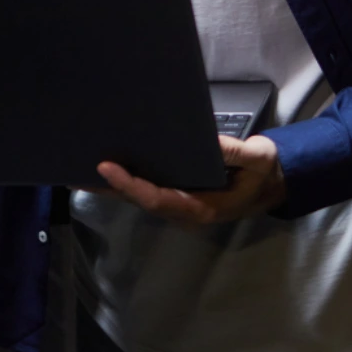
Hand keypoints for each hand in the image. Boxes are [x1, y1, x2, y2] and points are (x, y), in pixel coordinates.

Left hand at [90, 135, 286, 224]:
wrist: (274, 184)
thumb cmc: (264, 172)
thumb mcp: (258, 159)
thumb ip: (235, 152)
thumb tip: (208, 141)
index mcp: (202, 207)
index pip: (158, 198)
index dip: (131, 184)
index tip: (107, 167)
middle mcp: (186, 210)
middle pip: (141, 201)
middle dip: (110, 187)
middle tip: (77, 169)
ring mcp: (181, 205)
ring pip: (141, 198)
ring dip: (113, 186)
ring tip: (81, 169)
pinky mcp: (180, 195)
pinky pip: (149, 190)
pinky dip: (128, 181)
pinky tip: (110, 168)